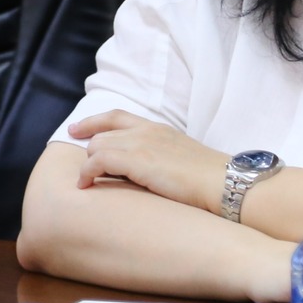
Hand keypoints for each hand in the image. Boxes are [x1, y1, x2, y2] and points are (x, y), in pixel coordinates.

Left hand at [69, 111, 225, 212]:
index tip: (77, 130)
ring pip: (97, 145)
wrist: (225, 183)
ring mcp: (141, 143)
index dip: (94, 122)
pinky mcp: (137, 160)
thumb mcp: (183, 159)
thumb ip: (162, 158)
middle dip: (87, 148)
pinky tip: (85, 185)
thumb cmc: (211, 180)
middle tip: (76, 166)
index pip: (117, 116)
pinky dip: (87, 172)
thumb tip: (150, 172)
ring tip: (86, 182)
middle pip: (103, 132)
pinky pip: (98, 160)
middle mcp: (147, 131)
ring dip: (88, 164)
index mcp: (159, 128)